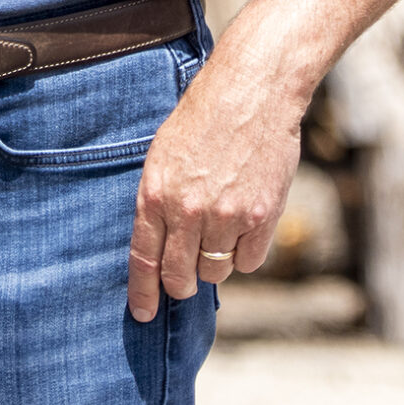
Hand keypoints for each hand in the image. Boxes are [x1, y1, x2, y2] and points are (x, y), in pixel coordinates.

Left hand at [126, 60, 303, 320]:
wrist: (252, 91)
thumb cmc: (204, 117)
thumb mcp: (164, 154)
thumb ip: (160, 201)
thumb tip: (162, 247)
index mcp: (155, 193)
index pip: (143, 259)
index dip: (143, 292)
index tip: (144, 314)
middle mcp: (187, 210)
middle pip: (180, 276)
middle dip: (181, 283)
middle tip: (186, 277)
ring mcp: (226, 216)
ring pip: (215, 272)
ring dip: (214, 263)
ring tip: (220, 230)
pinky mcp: (261, 217)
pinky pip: (248, 261)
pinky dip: (245, 253)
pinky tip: (245, 226)